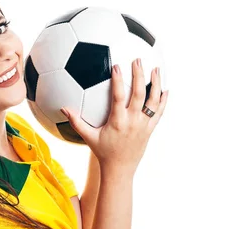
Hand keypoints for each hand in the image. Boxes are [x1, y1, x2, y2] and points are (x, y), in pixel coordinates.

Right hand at [61, 58, 167, 173]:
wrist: (120, 169)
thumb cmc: (103, 152)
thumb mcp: (88, 137)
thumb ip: (76, 122)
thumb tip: (63, 108)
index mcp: (118, 121)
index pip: (119, 96)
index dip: (118, 80)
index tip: (117, 66)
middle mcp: (133, 122)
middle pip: (140, 94)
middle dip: (139, 75)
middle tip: (138, 60)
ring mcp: (144, 125)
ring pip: (154, 101)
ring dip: (156, 84)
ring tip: (156, 69)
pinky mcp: (150, 129)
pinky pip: (159, 112)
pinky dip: (163, 100)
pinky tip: (165, 89)